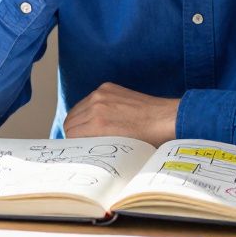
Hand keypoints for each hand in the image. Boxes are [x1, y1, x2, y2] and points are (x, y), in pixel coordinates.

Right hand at [63, 82, 178, 145]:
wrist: (165, 119)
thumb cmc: (146, 140)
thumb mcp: (118, 149)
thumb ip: (96, 145)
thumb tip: (82, 148)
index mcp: (98, 125)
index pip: (70, 134)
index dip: (74, 143)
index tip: (79, 147)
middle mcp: (96, 106)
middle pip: (69, 121)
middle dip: (74, 132)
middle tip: (82, 140)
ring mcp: (101, 94)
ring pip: (76, 109)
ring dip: (79, 119)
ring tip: (89, 129)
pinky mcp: (107, 87)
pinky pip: (88, 99)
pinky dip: (89, 108)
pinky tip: (100, 116)